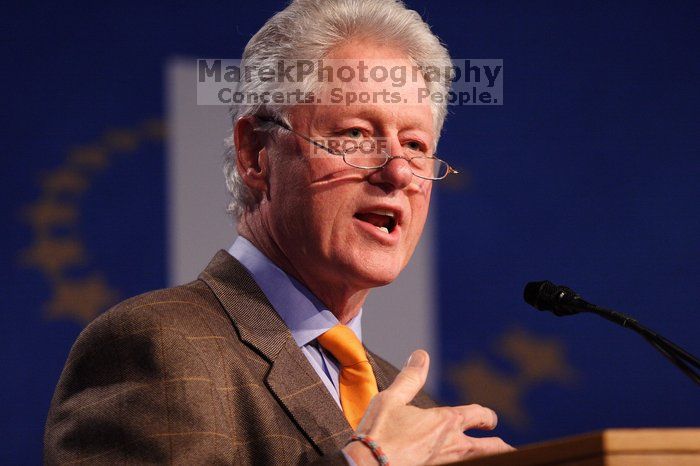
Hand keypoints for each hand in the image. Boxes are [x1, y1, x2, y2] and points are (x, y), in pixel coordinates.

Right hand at [342, 350, 513, 465]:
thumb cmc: (378, 434)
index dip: (486, 415)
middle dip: (501, 446)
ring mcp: (446, 463)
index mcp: (445, 422)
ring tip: (496, 458)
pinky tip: (463, 465)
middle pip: (490, 447)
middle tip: (506, 446)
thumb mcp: (391, 399)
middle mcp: (452, 445)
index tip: (491, 419)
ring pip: (480, 461)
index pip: (477, 415)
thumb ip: (410, 378)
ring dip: (491, 458)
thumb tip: (421, 355)